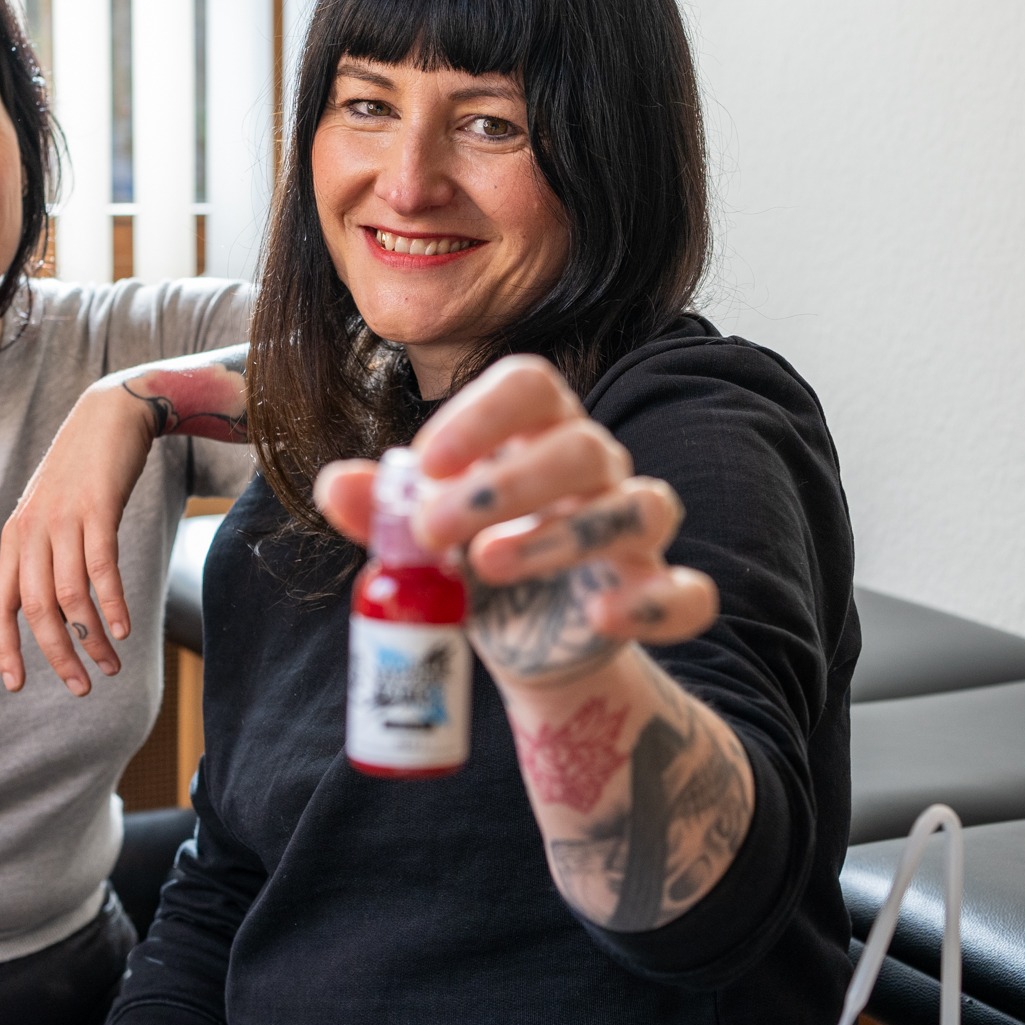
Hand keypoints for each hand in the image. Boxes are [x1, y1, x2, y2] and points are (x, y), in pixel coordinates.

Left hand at [0, 381, 150, 694]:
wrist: (109, 414)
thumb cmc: (84, 471)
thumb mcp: (52, 513)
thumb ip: (46, 554)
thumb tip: (53, 605)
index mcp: (15, 538)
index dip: (4, 648)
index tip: (15, 685)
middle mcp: (31, 531)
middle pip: (36, 610)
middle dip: (57, 655)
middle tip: (81, 688)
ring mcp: (62, 519)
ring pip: (70, 596)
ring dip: (90, 639)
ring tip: (111, 666)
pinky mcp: (96, 508)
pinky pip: (100, 568)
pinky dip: (111, 604)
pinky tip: (124, 630)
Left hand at [314, 355, 717, 684]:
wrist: (522, 639)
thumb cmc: (472, 558)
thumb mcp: (421, 536)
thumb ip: (383, 511)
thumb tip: (336, 485)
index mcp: (536, 434)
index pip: (532, 385)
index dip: (484, 415)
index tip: (426, 462)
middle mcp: (596, 470)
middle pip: (584, 445)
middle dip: (505, 484)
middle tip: (433, 529)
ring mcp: (633, 531)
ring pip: (641, 506)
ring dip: (564, 534)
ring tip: (486, 565)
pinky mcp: (654, 592)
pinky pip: (687, 591)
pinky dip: (653, 602)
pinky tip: (598, 615)